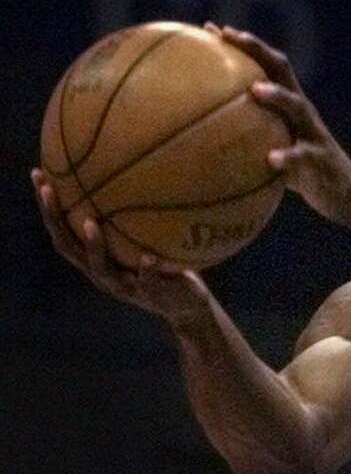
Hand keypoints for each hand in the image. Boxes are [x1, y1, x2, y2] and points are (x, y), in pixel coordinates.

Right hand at [32, 169, 211, 324]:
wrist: (187, 305)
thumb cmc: (163, 265)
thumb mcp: (145, 240)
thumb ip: (134, 216)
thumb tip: (134, 168)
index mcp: (96, 261)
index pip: (63, 232)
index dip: (48, 208)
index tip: (39, 176)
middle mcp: (103, 275)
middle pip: (70, 248)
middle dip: (56, 219)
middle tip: (49, 191)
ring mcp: (126, 287)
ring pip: (102, 269)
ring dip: (94, 246)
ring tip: (91, 224)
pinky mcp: (153, 296)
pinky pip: (147, 283)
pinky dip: (146, 270)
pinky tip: (148, 258)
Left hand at [207, 23, 350, 223]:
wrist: (348, 195)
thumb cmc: (304, 172)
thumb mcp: (278, 150)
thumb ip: (252, 139)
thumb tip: (203, 140)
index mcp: (290, 106)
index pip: (267, 65)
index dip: (243, 45)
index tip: (212, 30)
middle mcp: (303, 113)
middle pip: (281, 71)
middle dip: (256, 50)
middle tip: (229, 37)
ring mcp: (314, 134)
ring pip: (297, 107)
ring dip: (277, 96)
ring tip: (255, 90)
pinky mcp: (320, 162)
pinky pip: (303, 158)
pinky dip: (287, 157)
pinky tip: (271, 159)